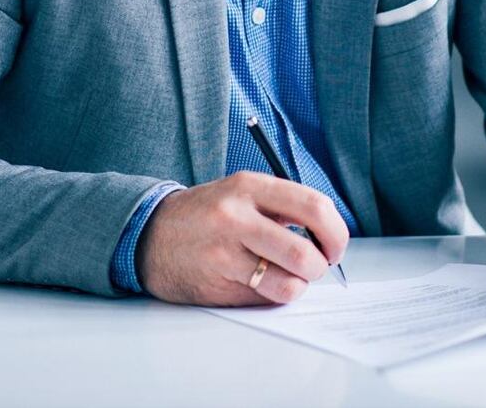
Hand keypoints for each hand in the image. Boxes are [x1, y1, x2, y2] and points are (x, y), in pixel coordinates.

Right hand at [136, 171, 348, 306]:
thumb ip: (283, 207)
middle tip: (313, 266)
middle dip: (319, 267)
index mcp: (250, 186)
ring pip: (289, 284)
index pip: (315, 208)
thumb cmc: (207, 215)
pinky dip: (271, 296)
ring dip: (296, 286)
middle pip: (305, 253)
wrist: (150, 234)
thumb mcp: (242, 192)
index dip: (336, 233)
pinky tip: (256, 283)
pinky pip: (265, 300)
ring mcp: (225, 253)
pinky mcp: (217, 283)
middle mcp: (237, 217)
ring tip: (283, 276)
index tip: (334, 245)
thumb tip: (328, 236)